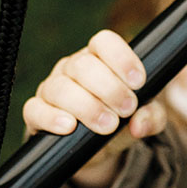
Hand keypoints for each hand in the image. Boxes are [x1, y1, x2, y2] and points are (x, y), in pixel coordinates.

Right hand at [22, 30, 167, 187]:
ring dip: (87, 106)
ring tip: (108, 125)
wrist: (99, 146)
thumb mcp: (145, 116)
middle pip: (84, 65)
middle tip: (127, 108)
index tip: (138, 82)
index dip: (121, 58)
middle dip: (109, 88)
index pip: (104, 41)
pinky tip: (69, 127)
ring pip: (61, 88)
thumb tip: (139, 125)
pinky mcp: (36, 112)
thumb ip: (151, 116)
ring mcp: (52, 87)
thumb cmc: (123, 118)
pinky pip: (35, 110)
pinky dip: (51, 118)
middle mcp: (73, 67)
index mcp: (100, 58)